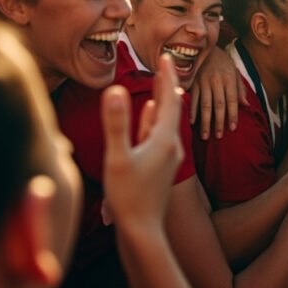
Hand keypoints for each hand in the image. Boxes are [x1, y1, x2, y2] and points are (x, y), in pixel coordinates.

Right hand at [102, 54, 183, 231]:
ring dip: (163, 100)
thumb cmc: (128, 198)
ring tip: (163, 84)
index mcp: (165, 139)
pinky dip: (155, 119)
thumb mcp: (117, 158)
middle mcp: (172, 146)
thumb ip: (116, 123)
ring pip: (167, 120)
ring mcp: (167, 157)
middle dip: (167, 83)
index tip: (166, 55)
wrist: (143, 231)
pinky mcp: (160, 166)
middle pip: (172, 107)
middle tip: (167, 62)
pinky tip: (151, 114)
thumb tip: (115, 88)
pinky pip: (160, 134)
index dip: (167, 76)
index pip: (169, 99)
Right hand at [189, 46, 244, 139]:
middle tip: (219, 136)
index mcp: (229, 79)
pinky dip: (193, 111)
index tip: (232, 128)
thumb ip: (240, 88)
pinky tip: (193, 123)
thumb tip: (246, 105)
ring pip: (205, 105)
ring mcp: (203, 82)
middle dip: (219, 122)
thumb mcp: (234, 71)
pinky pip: (193, 99)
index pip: (232, 100)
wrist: (205, 46)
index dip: (232, 115)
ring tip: (206, 135)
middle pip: (218, 105)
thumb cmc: (222, 61)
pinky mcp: (193, 82)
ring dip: (205, 121)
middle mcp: (217, 81)